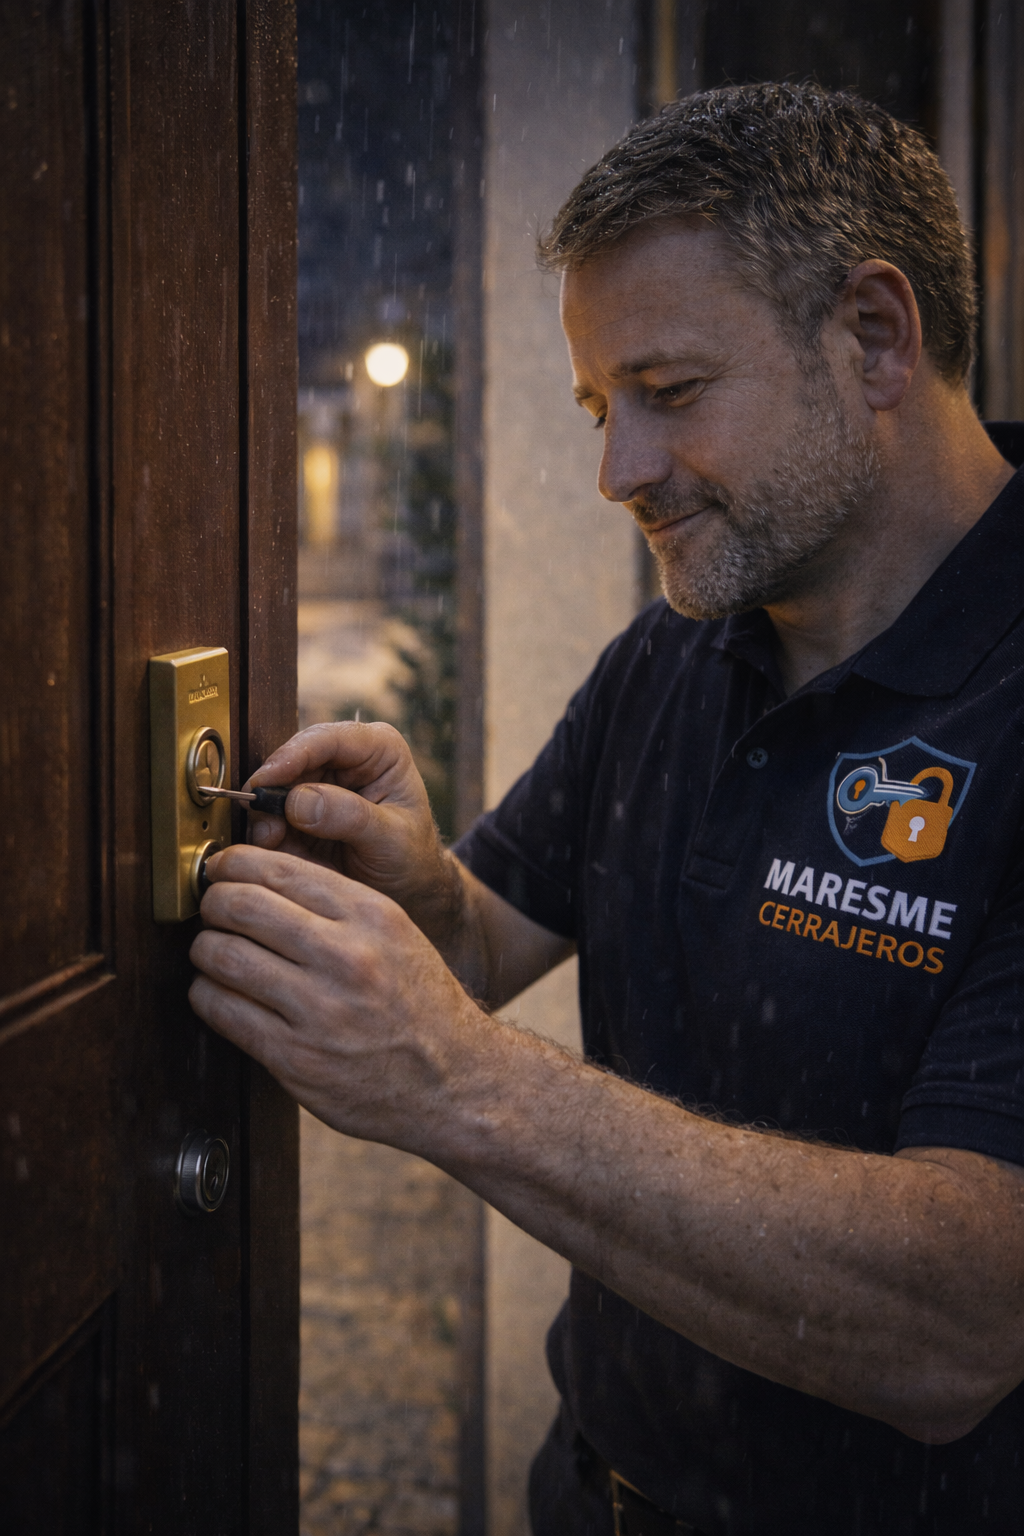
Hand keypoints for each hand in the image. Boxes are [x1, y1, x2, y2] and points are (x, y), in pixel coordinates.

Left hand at [188, 843, 483, 1148]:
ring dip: (204, 949)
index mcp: (372, 916)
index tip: (221, 869)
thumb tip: (261, 878)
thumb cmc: (421, 1005)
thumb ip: (337, 906)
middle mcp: (347, 956)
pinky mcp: (296, 1058)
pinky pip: (223, 1011)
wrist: (455, 1080)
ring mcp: (319, 1010)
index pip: (279, 870)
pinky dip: (207, 995)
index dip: (234, 864)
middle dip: (213, 902)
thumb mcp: (396, 935)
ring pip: (223, 956)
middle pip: (242, 906)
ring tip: (211, 951)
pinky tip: (216, 993)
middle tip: (211, 909)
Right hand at [244, 721, 455, 923]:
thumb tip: (299, 801)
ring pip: (276, 788)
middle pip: (292, 761)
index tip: (266, 780)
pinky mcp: (302, 812)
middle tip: (263, 824)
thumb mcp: (392, 839)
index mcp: (379, 749)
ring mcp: (320, 785)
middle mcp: (346, 759)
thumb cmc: (412, 858)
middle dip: (272, 791)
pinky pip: (272, 816)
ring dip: (266, 816)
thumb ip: (350, 817)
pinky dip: (268, 834)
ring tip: (270, 842)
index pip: (328, 739)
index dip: (292, 756)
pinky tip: (275, 851)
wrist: (407, 890)